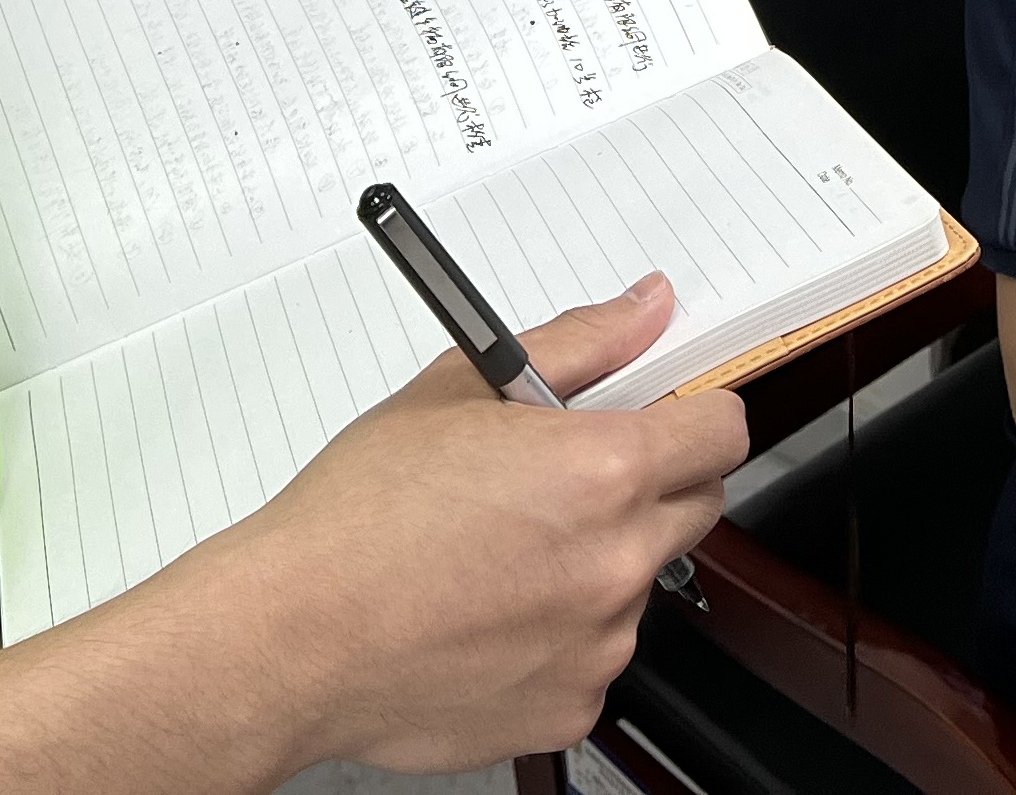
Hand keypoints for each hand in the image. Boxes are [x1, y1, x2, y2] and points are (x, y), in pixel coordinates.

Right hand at [154, 273, 746, 772]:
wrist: (293, 637)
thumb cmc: (358, 515)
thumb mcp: (461, 387)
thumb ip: (579, 343)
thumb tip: (646, 307)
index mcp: (604, 470)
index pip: (722, 432)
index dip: (696, 414)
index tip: (668, 416)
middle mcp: (618, 560)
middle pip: (695, 505)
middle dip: (650, 482)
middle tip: (565, 479)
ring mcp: (599, 644)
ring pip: (639, 584)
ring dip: (599, 562)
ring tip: (502, 554)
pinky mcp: (571, 708)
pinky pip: (594, 657)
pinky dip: (559, 636)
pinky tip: (488, 615)